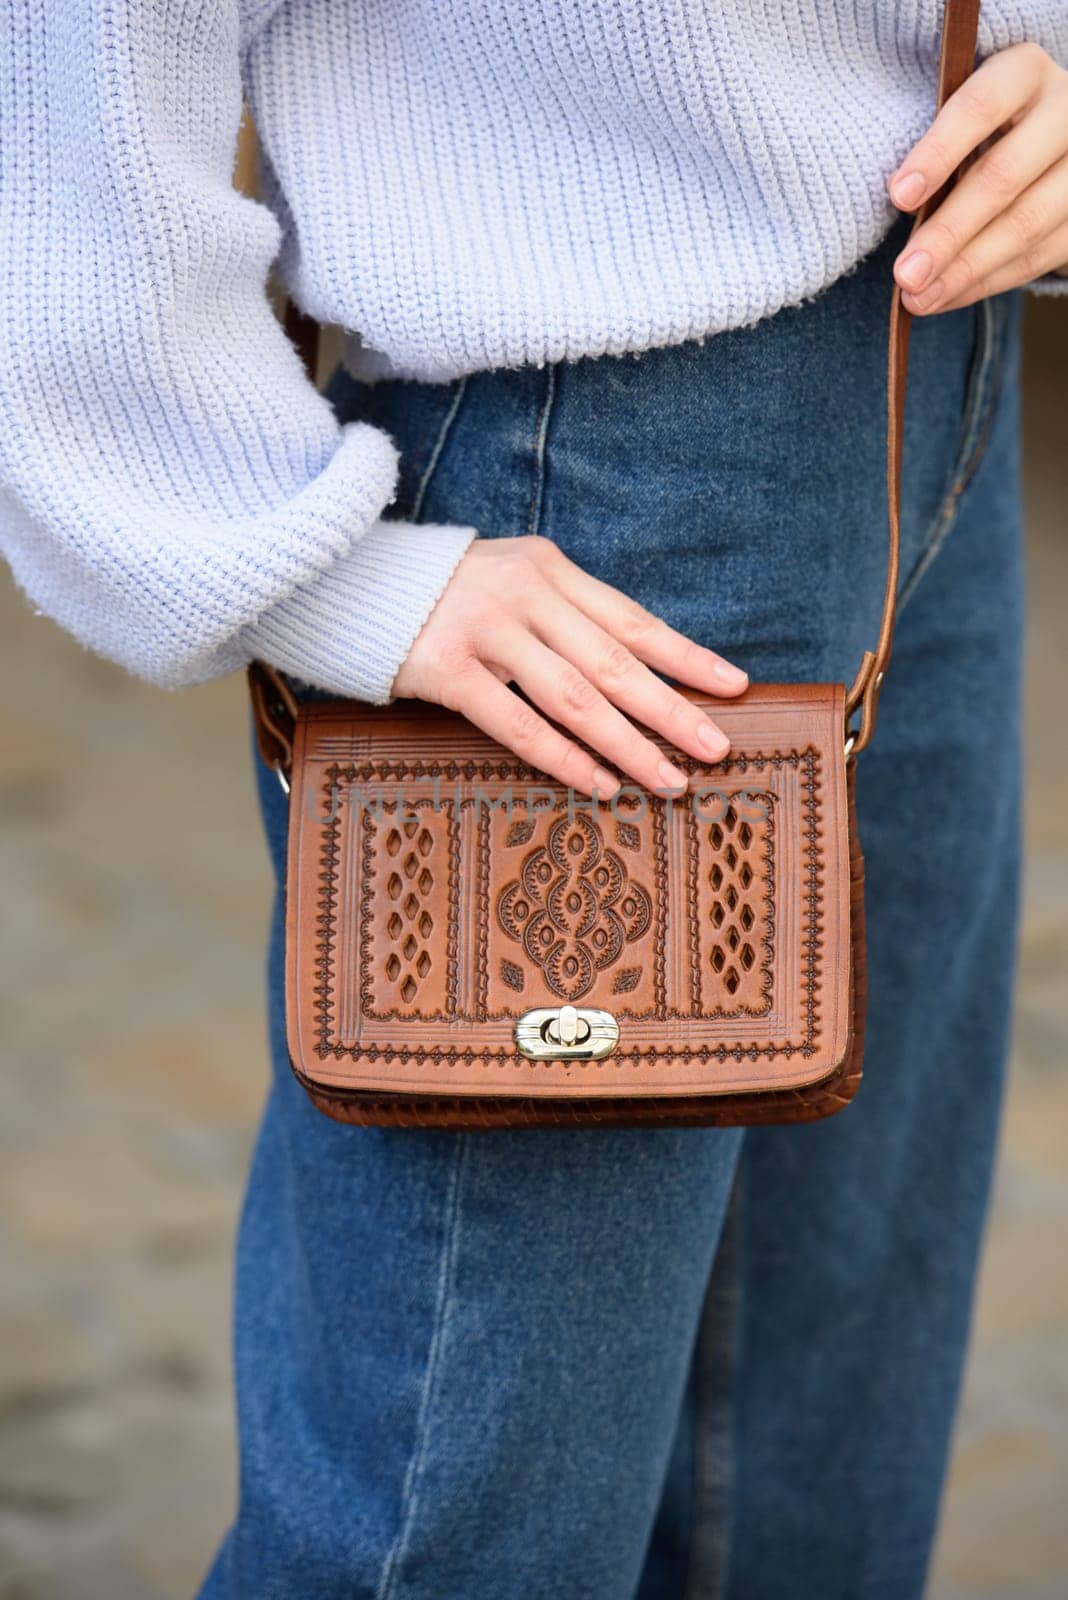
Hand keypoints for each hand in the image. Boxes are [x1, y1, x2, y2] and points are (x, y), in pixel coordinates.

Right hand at [391, 536, 747, 797]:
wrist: (352, 582)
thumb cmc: (448, 597)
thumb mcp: (513, 585)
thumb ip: (565, 616)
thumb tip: (640, 674)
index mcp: (549, 570)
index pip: (632, 619)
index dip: (687, 656)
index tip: (734, 687)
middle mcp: (524, 594)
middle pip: (614, 661)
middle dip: (671, 709)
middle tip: (715, 749)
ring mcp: (485, 630)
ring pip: (575, 696)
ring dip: (628, 743)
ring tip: (668, 780)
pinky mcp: (447, 669)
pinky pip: (518, 723)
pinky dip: (563, 758)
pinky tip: (598, 785)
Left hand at [889, 42, 1067, 312]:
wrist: (1051, 150)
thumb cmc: (988, 134)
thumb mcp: (966, 125)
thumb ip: (941, 157)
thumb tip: (901, 213)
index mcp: (1025, 72)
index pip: (981, 105)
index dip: (938, 151)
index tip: (898, 196)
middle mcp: (1065, 109)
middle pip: (1004, 175)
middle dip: (948, 233)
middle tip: (905, 274)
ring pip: (1026, 223)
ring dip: (966, 270)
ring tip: (919, 298)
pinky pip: (1040, 256)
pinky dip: (988, 282)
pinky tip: (948, 296)